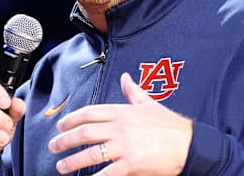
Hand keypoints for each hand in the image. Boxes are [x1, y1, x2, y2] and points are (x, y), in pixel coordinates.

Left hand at [48, 72, 192, 174]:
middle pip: (85, 133)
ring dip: (72, 161)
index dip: (72, 119)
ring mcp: (125, 147)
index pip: (90, 113)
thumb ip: (133, 92)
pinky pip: (106, 174)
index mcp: (123, 112)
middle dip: (65, 140)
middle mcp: (121, 128)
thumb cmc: (170, 125)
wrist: (190, 144)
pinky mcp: (131, 165)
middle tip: (53, 146)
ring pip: (90, 154)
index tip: (60, 125)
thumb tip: (125, 77)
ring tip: (61, 166)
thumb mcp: (150, 104)